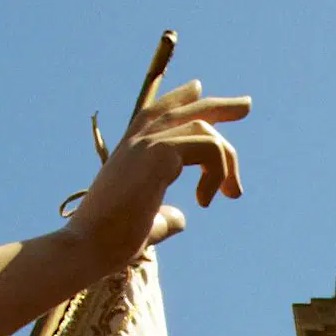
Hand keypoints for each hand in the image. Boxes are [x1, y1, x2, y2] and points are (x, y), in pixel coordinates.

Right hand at [68, 79, 250, 269]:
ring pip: (205, 128)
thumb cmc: (109, 242)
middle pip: (183, 108)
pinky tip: (206, 201)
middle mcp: (137, 141)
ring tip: (233, 194)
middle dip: (219, 106)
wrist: (87, 246)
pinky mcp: (159, 153)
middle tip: (248, 106)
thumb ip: (163, 217)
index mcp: (132, 152)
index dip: (181, 99)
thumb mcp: (144, 225)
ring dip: (229, 161)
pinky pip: (210, 146)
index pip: (158, 113)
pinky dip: (219, 173)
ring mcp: (147, 143)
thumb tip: (180, 219)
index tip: (201, 88)